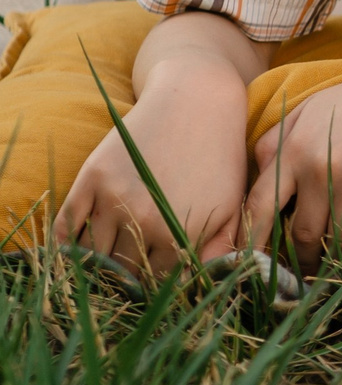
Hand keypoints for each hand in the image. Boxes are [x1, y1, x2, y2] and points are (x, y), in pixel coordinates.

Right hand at [54, 66, 249, 274]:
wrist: (196, 100)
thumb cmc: (221, 156)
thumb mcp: (233, 204)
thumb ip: (223, 248)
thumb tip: (204, 284)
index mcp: (183, 232)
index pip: (158, 282)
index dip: (155, 284)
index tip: (152, 282)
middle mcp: (145, 219)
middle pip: (123, 271)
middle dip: (126, 278)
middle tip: (126, 276)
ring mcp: (115, 198)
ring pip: (93, 254)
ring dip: (97, 262)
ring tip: (106, 262)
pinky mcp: (92, 177)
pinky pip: (67, 225)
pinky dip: (66, 243)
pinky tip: (78, 247)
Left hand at [242, 50, 341, 270]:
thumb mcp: (318, 107)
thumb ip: (280, 137)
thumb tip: (258, 172)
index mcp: (295, 147)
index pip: (259, 206)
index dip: (253, 240)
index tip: (256, 262)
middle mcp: (320, 166)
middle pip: (301, 232)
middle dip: (304, 256)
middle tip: (310, 267)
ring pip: (337, 241)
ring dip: (339, 257)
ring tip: (341, 261)